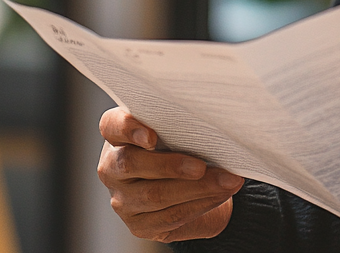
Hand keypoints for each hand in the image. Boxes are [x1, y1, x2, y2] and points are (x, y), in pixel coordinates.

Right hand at [98, 107, 243, 241]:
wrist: (188, 183)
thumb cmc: (181, 144)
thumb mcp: (175, 127)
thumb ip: (178, 120)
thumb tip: (210, 114)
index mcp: (118, 135)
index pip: (112, 126)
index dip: (128, 129)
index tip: (152, 137)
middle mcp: (112, 167)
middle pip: (131, 165)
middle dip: (171, 166)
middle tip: (202, 166)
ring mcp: (122, 199)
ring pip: (156, 195)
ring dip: (198, 189)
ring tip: (227, 181)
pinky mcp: (139, 225)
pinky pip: (171, 216)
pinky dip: (201, 204)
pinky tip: (220, 194)